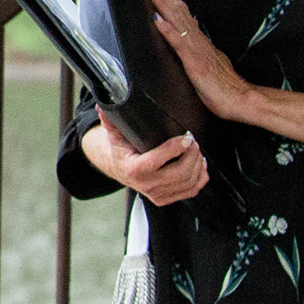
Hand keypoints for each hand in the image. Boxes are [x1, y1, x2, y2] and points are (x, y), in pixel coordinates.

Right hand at [80, 118, 208, 203]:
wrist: (118, 168)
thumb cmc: (120, 149)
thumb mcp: (113, 133)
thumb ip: (110, 119)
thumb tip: (103, 104)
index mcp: (132, 169)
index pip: (156, 161)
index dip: (174, 149)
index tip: (186, 137)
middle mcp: (145, 185)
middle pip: (179, 174)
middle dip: (192, 155)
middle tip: (193, 140)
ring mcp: (157, 195)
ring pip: (188, 182)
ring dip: (198, 164)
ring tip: (196, 149)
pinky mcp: (166, 199)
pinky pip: (191, 190)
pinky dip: (200, 177)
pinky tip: (198, 163)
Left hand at [144, 0, 253, 123]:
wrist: (242, 100)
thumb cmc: (224, 89)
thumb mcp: (209, 66)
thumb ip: (200, 53)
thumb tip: (189, 46)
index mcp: (200, 42)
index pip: (183, 15)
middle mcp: (198, 41)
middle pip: (179, 11)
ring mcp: (197, 50)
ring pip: (178, 20)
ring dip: (164, 2)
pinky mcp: (195, 62)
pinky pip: (179, 43)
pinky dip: (168, 29)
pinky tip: (157, 18)